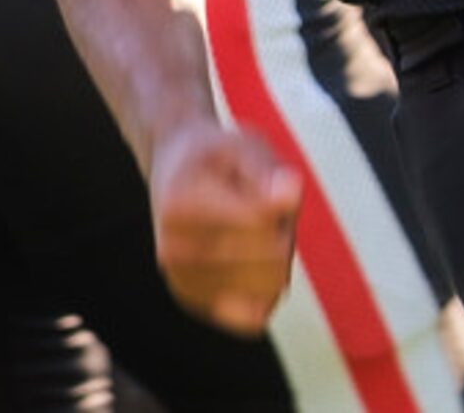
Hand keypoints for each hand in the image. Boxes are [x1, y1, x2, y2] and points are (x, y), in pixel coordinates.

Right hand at [149, 118, 300, 335]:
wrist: (174, 170)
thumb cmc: (219, 159)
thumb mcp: (245, 147)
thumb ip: (269, 172)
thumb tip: (290, 195)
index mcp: (183, 205)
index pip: (260, 224)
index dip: (283, 207)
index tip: (271, 188)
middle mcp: (173, 250)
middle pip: (268, 261)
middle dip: (283, 235)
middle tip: (265, 213)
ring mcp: (180, 281)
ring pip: (264, 292)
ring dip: (276, 263)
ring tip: (253, 234)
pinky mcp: (193, 303)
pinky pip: (251, 317)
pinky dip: (267, 292)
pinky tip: (255, 266)